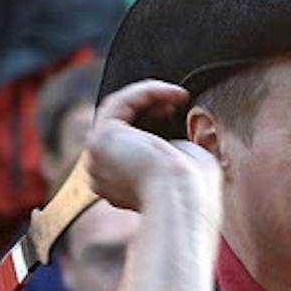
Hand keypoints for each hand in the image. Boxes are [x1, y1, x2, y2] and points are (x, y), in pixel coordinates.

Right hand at [82, 80, 219, 219]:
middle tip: (178, 101)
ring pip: (118, 111)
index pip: (128, 143)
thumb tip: (179, 136)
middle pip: (121, 126)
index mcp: (119, 186)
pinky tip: (173, 93)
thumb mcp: (182, 166)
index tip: (177, 112)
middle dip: (150, 108)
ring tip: (178, 96)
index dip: (152, 122)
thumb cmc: (192, 189)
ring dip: (149, 96)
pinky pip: (122, 102)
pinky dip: (148, 92)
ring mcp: (98, 156)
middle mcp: (102, 173)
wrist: (183, 198)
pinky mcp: (103, 137)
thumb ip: (172, 150)